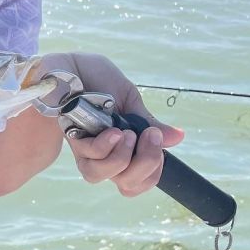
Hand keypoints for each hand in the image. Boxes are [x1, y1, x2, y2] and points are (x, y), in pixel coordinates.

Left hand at [38, 52, 184, 197]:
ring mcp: (86, 148)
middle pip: (126, 184)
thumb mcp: (130, 101)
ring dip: (122, 158)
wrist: (73, 65)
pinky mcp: (72, 139)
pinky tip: (113, 130)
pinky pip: (90, 157)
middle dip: (146, 164)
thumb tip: (177, 138)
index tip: (158, 141)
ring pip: (101, 175)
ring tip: (127, 134)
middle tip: (150, 136)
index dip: (153, 172)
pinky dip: (105, 146)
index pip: (139, 180)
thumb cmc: (99, 80)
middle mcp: (104, 154)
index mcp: (123, 147)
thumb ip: (148, 123)